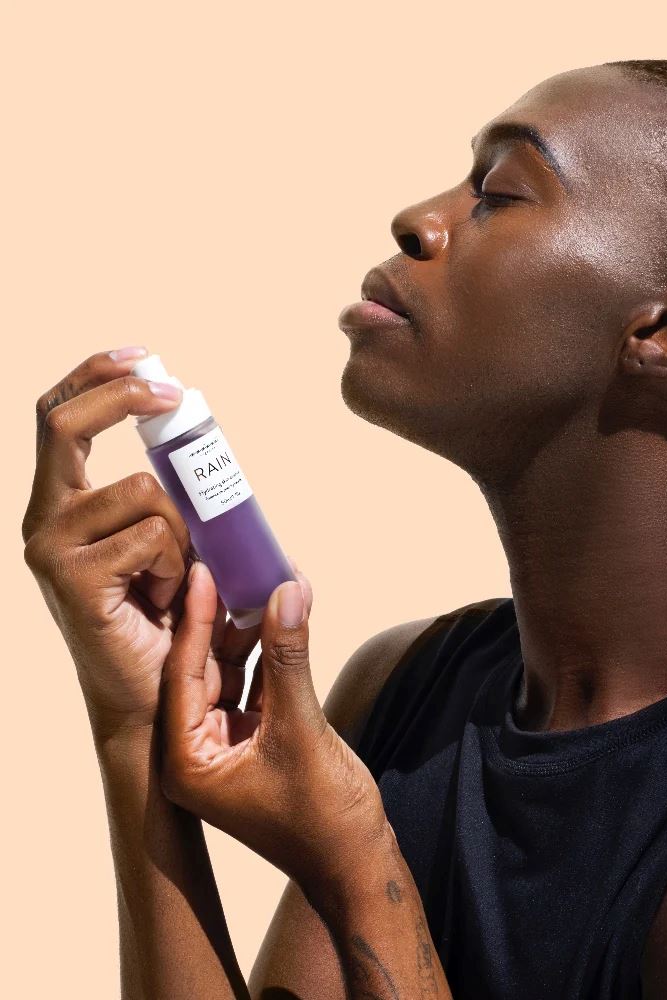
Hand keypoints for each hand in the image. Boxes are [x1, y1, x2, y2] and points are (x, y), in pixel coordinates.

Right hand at [22, 348, 200, 738]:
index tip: (144, 355)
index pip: (57, 417)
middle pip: (64, 423)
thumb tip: (198, 435)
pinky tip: (167, 594)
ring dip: (182, 529)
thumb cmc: (169, 614)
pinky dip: (179, 561)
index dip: (96, 376)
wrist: (155, 692)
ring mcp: (50, 547)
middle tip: (173, 396)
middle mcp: (43, 518)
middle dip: (124, 394)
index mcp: (61, 503)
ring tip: (176, 573)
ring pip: (144, 491)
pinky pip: (154, 536)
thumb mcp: (170, 541)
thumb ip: (170, 496)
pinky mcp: (71, 579)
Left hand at [157, 560, 387, 887]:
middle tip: (230, 565)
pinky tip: (284, 616)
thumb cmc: (322, 816)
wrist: (356, 860)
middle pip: (202, 668)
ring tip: (261, 580)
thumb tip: (286, 590)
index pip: (183, 675)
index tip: (203, 571)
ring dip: (250, 631)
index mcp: (188, 762)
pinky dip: (271, 652)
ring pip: (231, 673)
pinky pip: (257, 684)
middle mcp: (198, 753)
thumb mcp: (302, 729)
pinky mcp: (257, 740)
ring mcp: (227, 747)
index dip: (195, 619)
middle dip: (221, 617)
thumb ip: (290, 657)